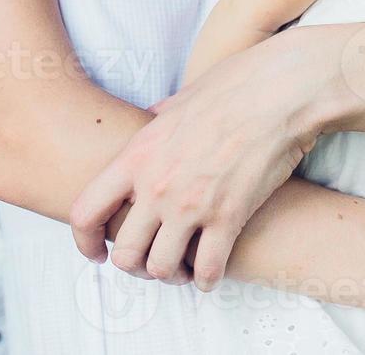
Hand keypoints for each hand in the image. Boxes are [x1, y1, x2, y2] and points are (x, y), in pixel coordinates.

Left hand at [68, 38, 322, 289]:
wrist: (280, 91)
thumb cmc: (234, 86)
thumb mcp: (179, 99)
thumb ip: (158, 120)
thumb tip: (152, 120)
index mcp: (138, 156)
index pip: (86, 213)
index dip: (85, 242)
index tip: (98, 253)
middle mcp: (157, 186)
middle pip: (125, 253)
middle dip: (136, 265)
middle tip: (152, 261)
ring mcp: (192, 205)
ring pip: (161, 268)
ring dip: (171, 274)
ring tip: (183, 268)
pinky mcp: (229, 217)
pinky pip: (208, 269)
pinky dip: (207, 279)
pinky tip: (212, 274)